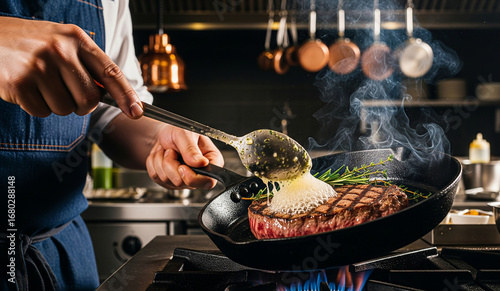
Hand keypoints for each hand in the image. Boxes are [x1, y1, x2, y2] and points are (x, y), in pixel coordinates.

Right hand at [0, 17, 142, 117]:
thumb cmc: (30, 43)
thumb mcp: (62, 41)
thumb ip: (86, 64)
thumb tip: (114, 95)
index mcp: (76, 38)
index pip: (110, 72)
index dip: (127, 95)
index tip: (137, 112)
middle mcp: (60, 50)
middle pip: (89, 99)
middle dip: (80, 104)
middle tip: (65, 91)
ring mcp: (39, 66)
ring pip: (66, 109)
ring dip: (55, 104)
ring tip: (41, 84)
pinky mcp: (19, 83)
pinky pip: (42, 112)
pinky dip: (36, 106)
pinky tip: (26, 88)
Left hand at [146, 125, 223, 188]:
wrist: (163, 134)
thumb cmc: (178, 131)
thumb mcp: (185, 134)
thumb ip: (191, 149)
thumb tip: (201, 163)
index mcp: (211, 160)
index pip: (208, 181)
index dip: (193, 178)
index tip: (181, 167)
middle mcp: (200, 173)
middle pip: (185, 183)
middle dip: (172, 165)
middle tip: (171, 151)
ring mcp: (185, 180)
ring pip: (169, 181)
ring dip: (161, 163)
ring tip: (166, 151)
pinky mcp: (170, 182)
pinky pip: (158, 179)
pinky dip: (154, 165)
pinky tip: (161, 157)